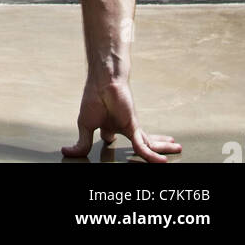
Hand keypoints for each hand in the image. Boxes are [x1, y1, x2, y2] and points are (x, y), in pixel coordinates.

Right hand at [62, 75, 181, 163]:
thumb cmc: (93, 98)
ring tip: (177, 149)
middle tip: (164, 155)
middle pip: (141, 144)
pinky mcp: (134, 128)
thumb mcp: (85, 125)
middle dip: (153, 150)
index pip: (113, 139)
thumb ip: (81, 142)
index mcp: (110, 127)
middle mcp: (123, 128)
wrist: (103, 81)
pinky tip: (162, 162)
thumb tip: (66, 153)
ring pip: (149, 145)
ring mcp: (131, 128)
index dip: (113, 144)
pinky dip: (153, 157)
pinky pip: (144, 147)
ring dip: (163, 149)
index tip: (112, 144)